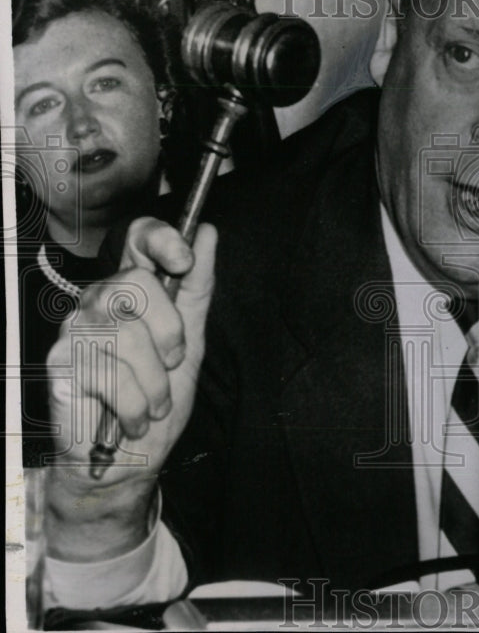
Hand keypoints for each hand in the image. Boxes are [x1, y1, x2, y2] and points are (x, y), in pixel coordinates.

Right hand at [45, 219, 215, 559]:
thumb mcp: (191, 341)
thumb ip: (197, 286)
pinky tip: (132, 418)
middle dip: (169, 333)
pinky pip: (111, 375)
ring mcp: (74, 330)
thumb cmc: (158, 397)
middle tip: (171, 364)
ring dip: (155, 383)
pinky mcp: (60, 364)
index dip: (161, 238)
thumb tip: (206, 232)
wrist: (131, 459)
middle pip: (137, 283)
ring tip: (152, 403)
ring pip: (128, 336)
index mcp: (131, 288)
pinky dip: (134, 406)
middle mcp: (97, 300)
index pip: (136, 238)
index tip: (183, 260)